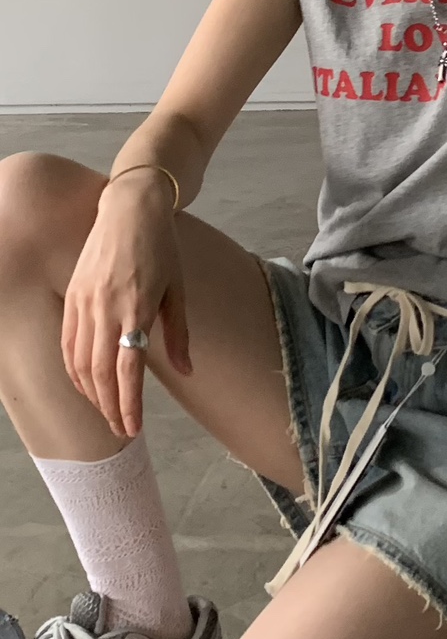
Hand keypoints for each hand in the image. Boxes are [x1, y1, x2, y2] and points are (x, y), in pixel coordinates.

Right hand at [62, 170, 191, 438]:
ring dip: (91, 393)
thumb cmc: (161, 248)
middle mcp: (106, 308)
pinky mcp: (73, 295)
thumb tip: (186, 371)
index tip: (133, 428)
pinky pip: (68, 341)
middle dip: (110, 407)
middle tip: (122, 430)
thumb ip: (178, 334)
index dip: (129, 403)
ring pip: (80, 361)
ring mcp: (84, 301)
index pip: (128, 370)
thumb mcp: (178, 290)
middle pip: (100, 372)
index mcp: (136, 308)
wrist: (131, 208)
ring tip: (107, 412)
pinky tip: (85, 385)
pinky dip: (74, 368)